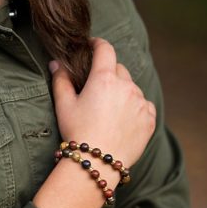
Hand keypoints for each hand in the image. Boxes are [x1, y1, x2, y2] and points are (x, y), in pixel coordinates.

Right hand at [50, 38, 155, 173]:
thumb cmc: (78, 132)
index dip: (98, 44)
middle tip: (97, 86)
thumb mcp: (64, 104)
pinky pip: (145, 105)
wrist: (97, 163)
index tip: (92, 46)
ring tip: (110, 108)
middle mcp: (126, 86)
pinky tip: (124, 118)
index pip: (105, 48)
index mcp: (104, 78)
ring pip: (132, 87)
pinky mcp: (149, 120)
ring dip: (123, 91)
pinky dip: (136, 106)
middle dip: (108, 72)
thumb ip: (61, 78)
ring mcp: (140, 103)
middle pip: (119, 68)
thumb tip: (57, 63)